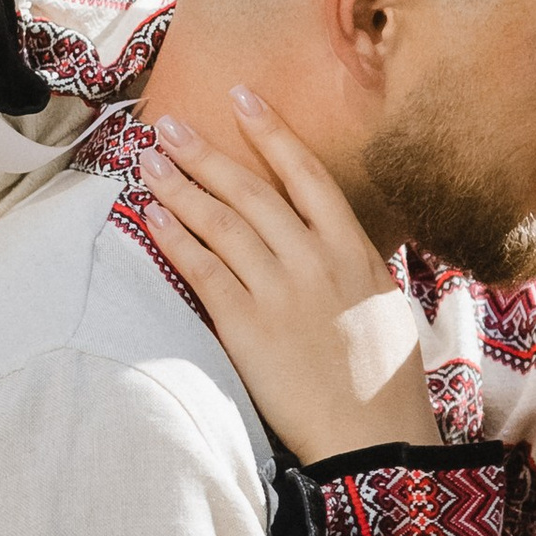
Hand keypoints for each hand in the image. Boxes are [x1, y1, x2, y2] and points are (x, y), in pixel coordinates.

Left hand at [137, 93, 431, 465]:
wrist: (373, 438)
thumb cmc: (384, 378)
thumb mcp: (384, 303)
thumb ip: (354, 263)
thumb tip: (332, 235)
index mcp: (353, 250)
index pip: (307, 174)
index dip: (273, 132)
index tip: (243, 96)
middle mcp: (315, 261)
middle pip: (252, 191)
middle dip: (207, 153)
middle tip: (171, 124)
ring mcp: (280, 292)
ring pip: (221, 223)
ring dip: (181, 187)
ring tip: (150, 161)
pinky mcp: (248, 328)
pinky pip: (204, 271)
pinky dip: (176, 239)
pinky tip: (153, 216)